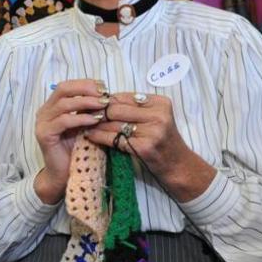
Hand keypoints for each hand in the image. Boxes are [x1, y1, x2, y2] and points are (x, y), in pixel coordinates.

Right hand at [34, 79, 108, 203]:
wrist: (64, 174)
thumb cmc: (76, 149)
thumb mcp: (85, 125)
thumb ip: (89, 110)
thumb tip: (105, 95)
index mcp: (52, 106)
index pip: (67, 86)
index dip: (85, 83)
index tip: (103, 87)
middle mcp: (44, 112)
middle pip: (63, 89)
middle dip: (85, 89)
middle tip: (103, 94)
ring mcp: (42, 123)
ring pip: (64, 103)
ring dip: (86, 102)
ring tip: (102, 105)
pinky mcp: (45, 135)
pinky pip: (63, 121)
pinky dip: (80, 118)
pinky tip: (94, 120)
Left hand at [85, 92, 215, 201]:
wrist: (177, 165)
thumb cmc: (161, 140)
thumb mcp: (154, 118)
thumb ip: (134, 108)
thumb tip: (101, 100)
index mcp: (160, 103)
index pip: (124, 97)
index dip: (105, 101)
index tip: (91, 104)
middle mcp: (158, 115)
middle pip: (116, 108)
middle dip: (98, 112)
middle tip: (84, 115)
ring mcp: (153, 131)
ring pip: (113, 123)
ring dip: (96, 125)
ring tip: (84, 125)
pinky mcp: (144, 147)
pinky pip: (114, 139)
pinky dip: (99, 137)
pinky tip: (90, 136)